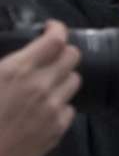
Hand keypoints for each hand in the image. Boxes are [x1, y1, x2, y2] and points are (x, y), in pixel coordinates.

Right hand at [0, 21, 81, 155]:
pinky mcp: (58, 126)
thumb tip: (17, 61)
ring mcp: (52, 106)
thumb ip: (6, 66)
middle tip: (52, 56)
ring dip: (63, 79)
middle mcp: (40, 85)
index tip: (52, 29)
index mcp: (17, 70)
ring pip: (74, 80)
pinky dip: (60, 105)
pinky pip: (70, 107)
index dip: (57, 30)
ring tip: (46, 85)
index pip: (55, 40)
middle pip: (72, 56)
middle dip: (63, 53)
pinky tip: (44, 109)